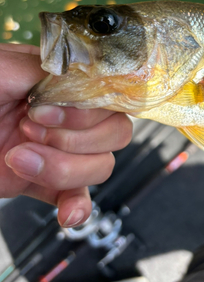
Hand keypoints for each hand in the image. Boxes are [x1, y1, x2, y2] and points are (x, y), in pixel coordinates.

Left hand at [0, 43, 131, 226]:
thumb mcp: (1, 68)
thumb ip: (45, 69)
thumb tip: (83, 76)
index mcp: (59, 84)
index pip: (106, 97)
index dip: (84, 108)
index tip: (42, 109)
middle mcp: (64, 116)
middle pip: (113, 133)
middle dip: (73, 136)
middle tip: (29, 129)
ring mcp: (56, 150)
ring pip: (100, 166)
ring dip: (63, 168)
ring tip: (18, 157)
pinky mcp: (42, 183)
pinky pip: (78, 198)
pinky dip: (78, 207)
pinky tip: (67, 213)